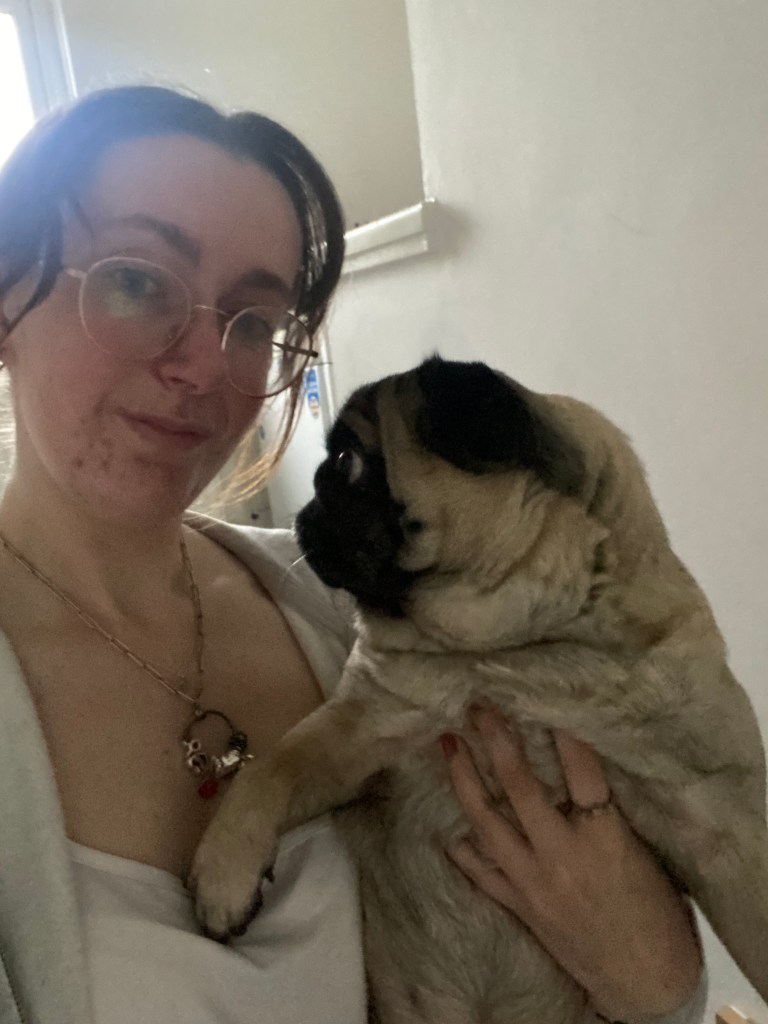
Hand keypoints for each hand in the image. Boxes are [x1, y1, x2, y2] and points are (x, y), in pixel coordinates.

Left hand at [442, 705, 702, 1021]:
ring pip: (487, 823)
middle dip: (496, 742)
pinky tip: (452, 829)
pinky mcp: (520, 907)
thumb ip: (607, 812)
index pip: (582, 772)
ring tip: (448, 745)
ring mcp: (534, 883)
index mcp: (605, 839)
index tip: (543, 696)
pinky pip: (481, 871)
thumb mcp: (642, 852)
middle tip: (477, 707)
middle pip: (521, 788)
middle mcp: (563, 857)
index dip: (563, 733)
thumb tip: (577, 764)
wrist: (646, 982)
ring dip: (464, 780)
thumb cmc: (657, 913)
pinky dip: (466, 848)